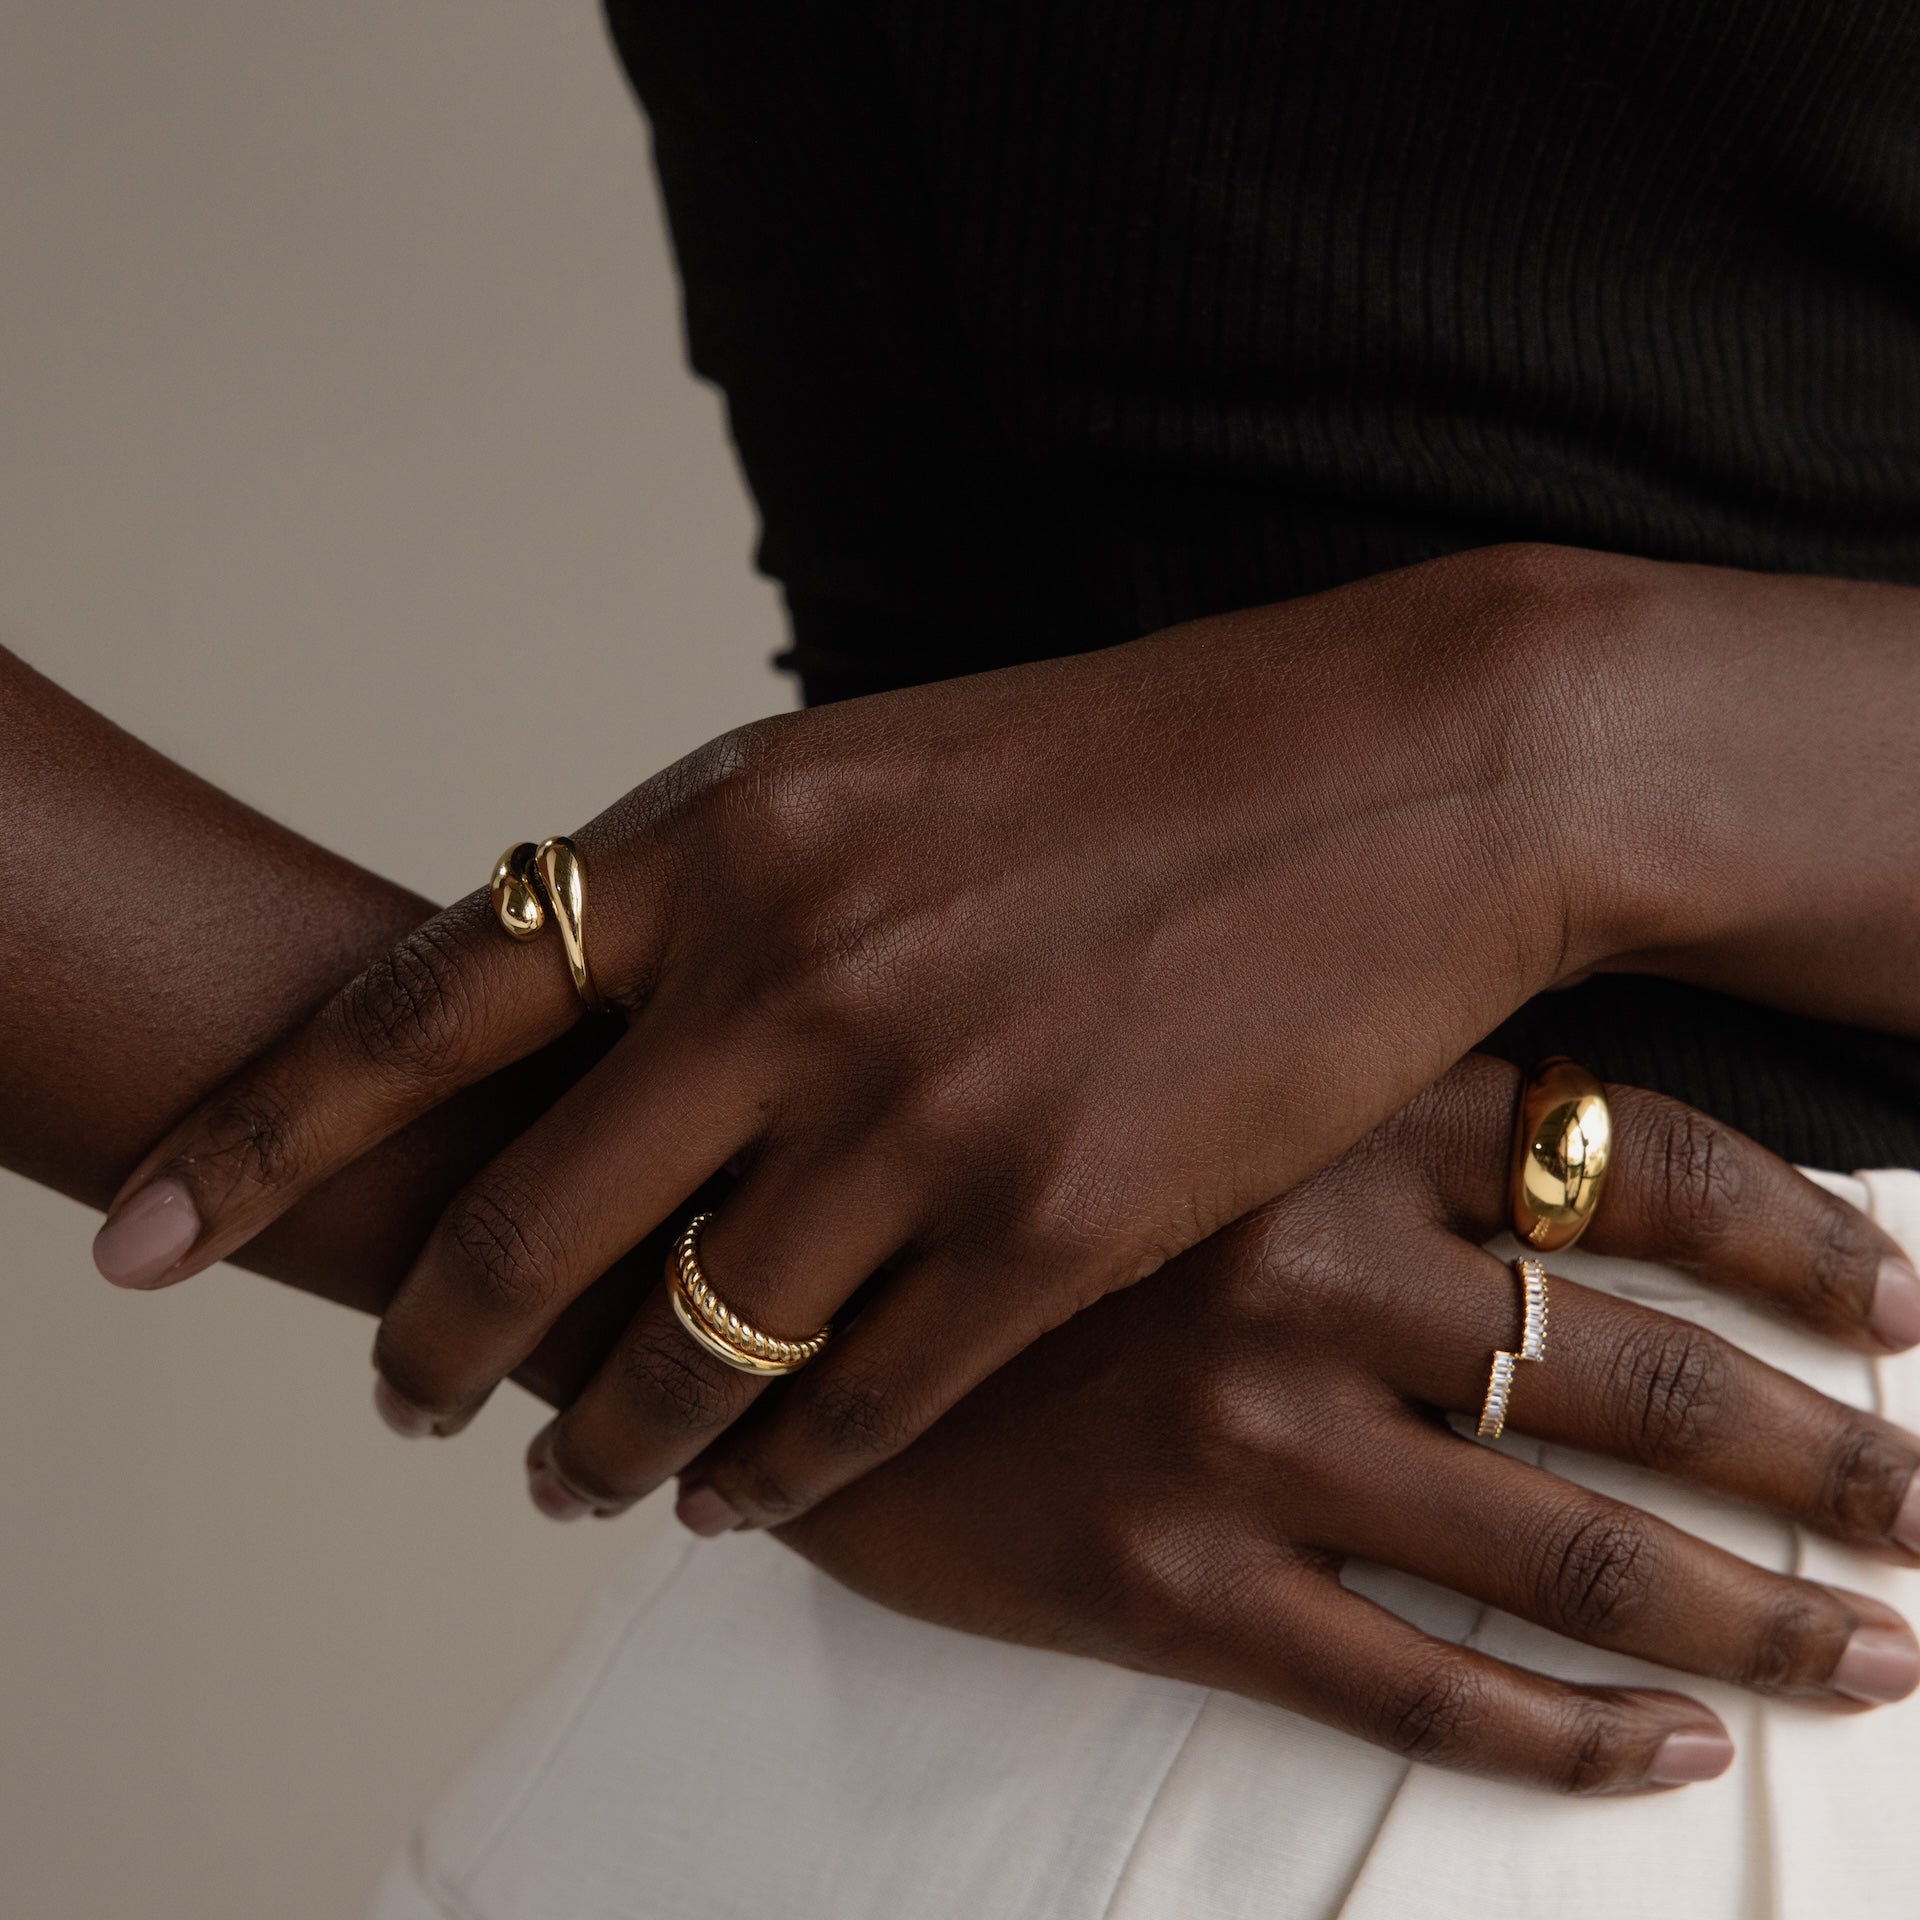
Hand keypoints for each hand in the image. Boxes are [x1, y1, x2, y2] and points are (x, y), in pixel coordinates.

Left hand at [90, 547, 1762, 1521]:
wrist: (1407, 772)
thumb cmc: (1142, 759)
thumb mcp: (878, 771)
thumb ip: (718, 890)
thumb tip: (581, 1014)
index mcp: (726, 830)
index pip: (420, 1005)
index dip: (260, 1132)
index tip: (145, 1237)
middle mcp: (790, 976)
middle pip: (526, 1219)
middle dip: (433, 1338)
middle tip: (403, 1403)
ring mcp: (922, 1114)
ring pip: (684, 1347)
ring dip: (601, 1442)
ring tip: (570, 1486)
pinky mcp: (1059, 1230)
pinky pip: (858, 1405)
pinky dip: (776, 1475)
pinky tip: (741, 1503)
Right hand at [760, 1057, 1919, 1793]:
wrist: (728, 1257)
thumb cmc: (941, 1135)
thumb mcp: (1140, 1040)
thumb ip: (1314, 1051)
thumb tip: (1510, 1091)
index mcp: (1315, 1113)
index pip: (1637, 1166)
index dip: (1803, 1238)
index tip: (1903, 1299)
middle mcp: (1303, 1262)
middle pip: (1645, 1373)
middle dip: (1822, 1454)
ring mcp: (1237, 1429)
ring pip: (1561, 1546)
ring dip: (1750, 1613)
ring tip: (1873, 1653)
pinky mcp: (1158, 1574)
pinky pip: (1411, 1681)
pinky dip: (1561, 1735)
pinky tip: (1664, 1755)